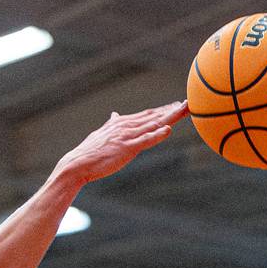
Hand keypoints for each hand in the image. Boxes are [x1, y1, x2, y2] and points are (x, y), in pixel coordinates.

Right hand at [55, 102, 188, 184]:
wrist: (77, 164)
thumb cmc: (89, 153)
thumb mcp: (102, 134)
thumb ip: (111, 125)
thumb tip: (114, 115)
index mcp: (122, 124)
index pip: (146, 115)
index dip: (162, 110)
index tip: (175, 105)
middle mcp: (126, 126)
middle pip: (154, 116)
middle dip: (172, 110)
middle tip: (189, 103)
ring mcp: (127, 137)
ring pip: (153, 124)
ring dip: (170, 117)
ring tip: (185, 111)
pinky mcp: (126, 148)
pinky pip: (145, 140)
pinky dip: (157, 134)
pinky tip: (168, 130)